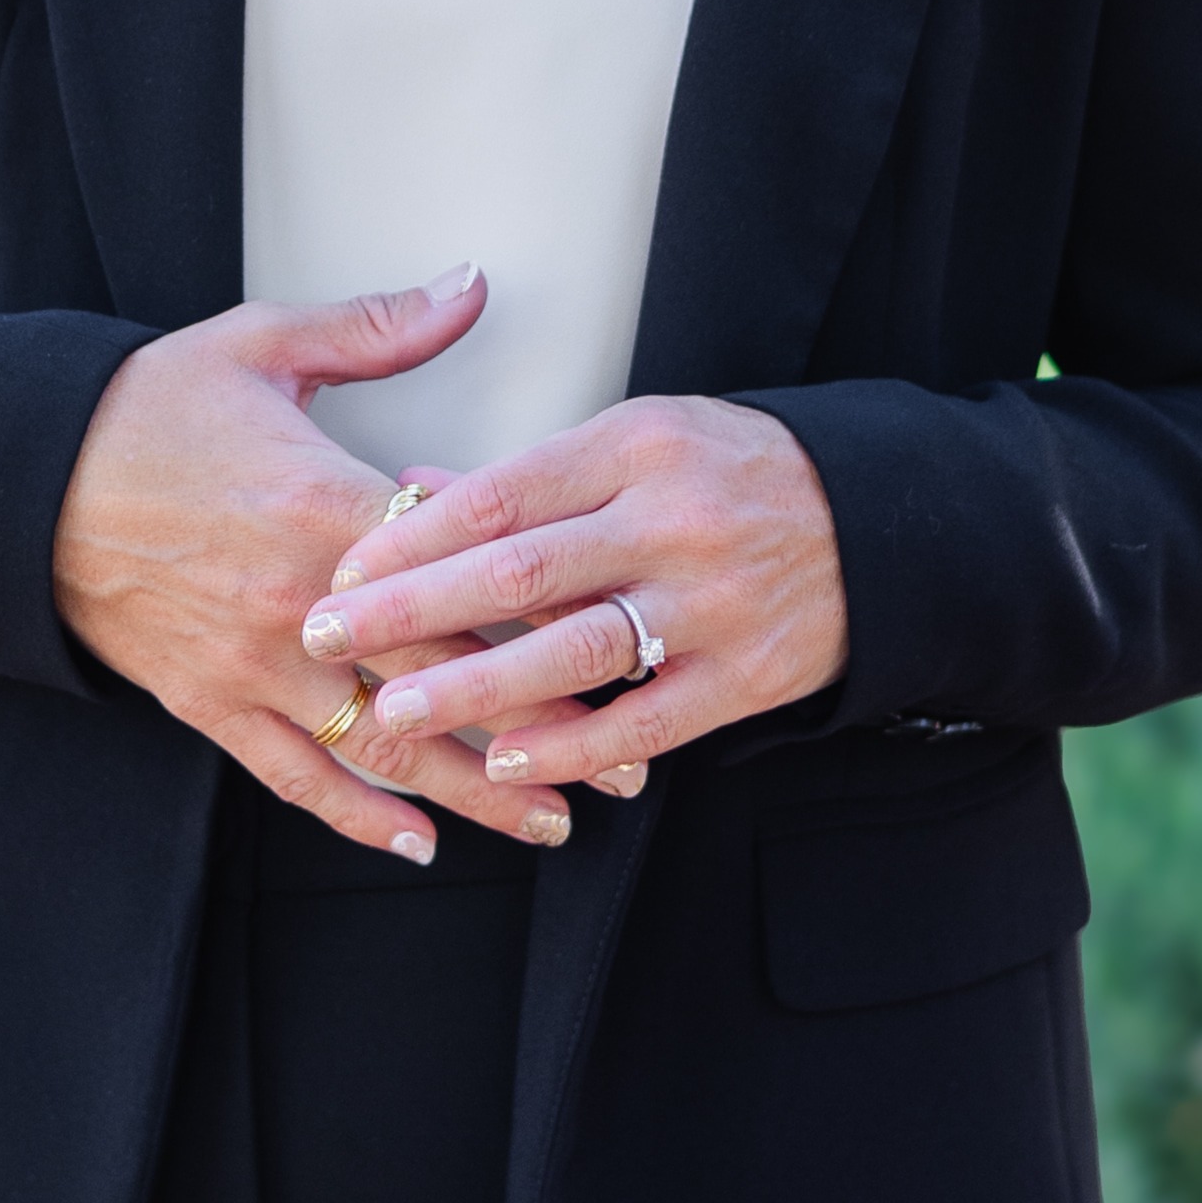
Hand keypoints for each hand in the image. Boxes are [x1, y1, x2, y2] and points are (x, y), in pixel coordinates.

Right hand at [50, 267, 593, 858]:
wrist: (25, 477)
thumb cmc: (147, 406)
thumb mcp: (263, 343)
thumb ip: (380, 328)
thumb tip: (470, 285)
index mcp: (326, 503)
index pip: (464, 573)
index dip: (550, 612)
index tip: (621, 634)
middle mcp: (300, 602)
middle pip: (447, 679)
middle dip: (543, 723)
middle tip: (625, 757)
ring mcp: (253, 663)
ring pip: (385, 746)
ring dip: (474, 789)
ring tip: (550, 815)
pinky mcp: (209, 701)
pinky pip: (294, 775)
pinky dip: (358, 815)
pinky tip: (416, 841)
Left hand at [294, 396, 846, 788]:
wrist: (873, 517)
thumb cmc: (726, 471)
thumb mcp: (633, 439)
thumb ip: (524, 474)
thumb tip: (409, 484)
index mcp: (634, 446)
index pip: (502, 494)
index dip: (414, 536)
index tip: (343, 566)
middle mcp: (670, 519)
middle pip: (522, 571)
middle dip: (415, 609)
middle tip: (327, 635)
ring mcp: (711, 601)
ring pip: (577, 651)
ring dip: (477, 687)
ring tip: (395, 709)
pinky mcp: (745, 675)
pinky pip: (648, 721)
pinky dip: (574, 745)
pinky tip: (509, 763)